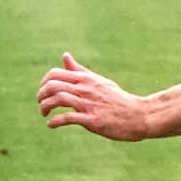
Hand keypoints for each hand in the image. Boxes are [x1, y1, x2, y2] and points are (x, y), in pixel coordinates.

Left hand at [37, 53, 152, 140]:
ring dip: (45, 107)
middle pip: (52, 86)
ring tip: (45, 114)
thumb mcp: (99, 81)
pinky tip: (51, 125)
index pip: (55, 74)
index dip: (44, 83)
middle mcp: (86, 89)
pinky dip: (54, 122)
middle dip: (41, 95)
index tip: (44, 92)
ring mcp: (89, 104)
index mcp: (87, 79)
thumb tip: (65, 56)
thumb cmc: (119, 99)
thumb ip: (80, 71)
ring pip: (57, 100)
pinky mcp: (92, 120)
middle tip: (41, 103)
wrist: (139, 115)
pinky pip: (67, 118)